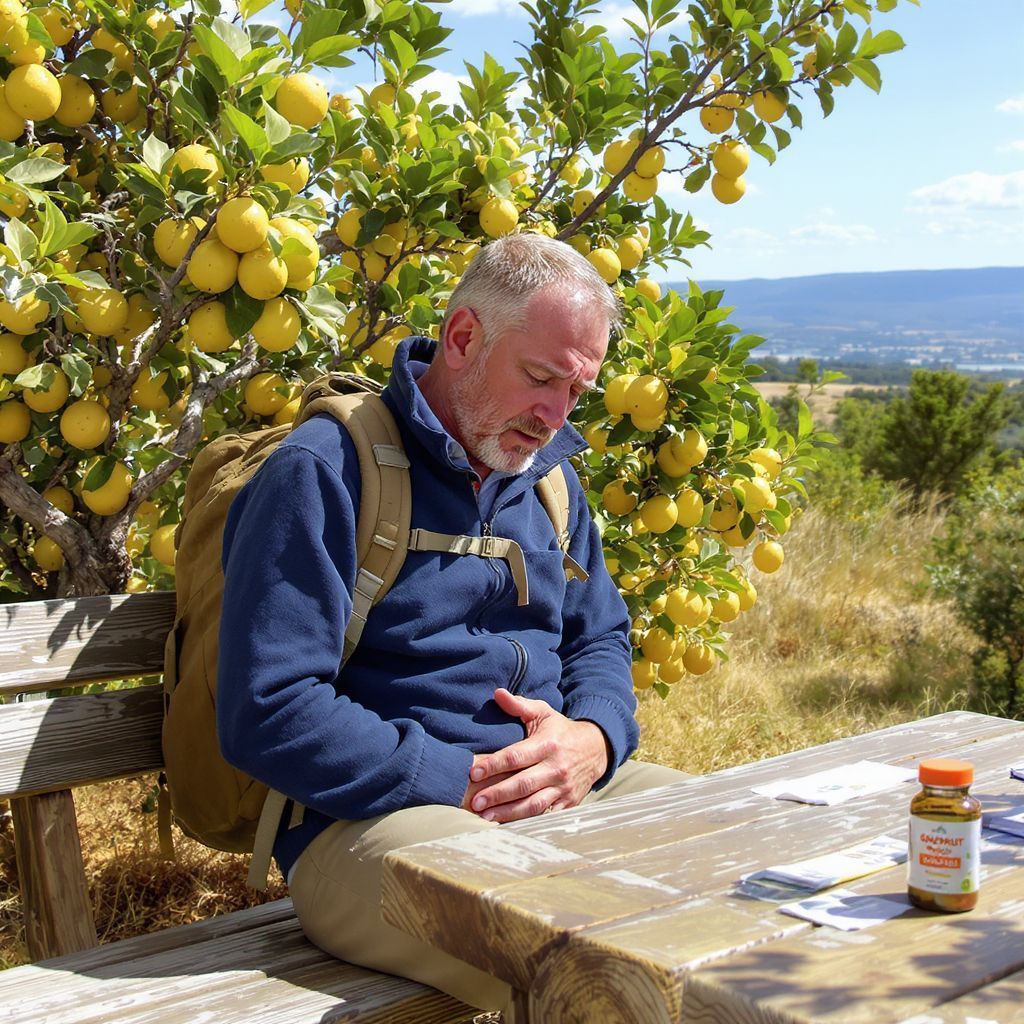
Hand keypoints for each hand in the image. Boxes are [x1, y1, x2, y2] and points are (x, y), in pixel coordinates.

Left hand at [462, 688, 609, 822]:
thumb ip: (519, 705)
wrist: (596, 748)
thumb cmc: (560, 730)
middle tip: (475, 802)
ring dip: (509, 812)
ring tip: (485, 817)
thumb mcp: (543, 713)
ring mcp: (563, 788)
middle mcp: (556, 767)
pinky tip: (507, 825)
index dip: (494, 765)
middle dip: (497, 794)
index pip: (516, 756)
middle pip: (523, 784)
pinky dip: (527, 822)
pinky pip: (546, 815)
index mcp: (547, 744)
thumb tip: (497, 693)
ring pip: (534, 804)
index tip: (473, 772)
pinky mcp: (568, 803)